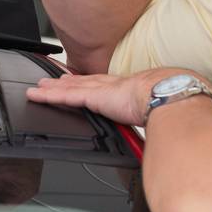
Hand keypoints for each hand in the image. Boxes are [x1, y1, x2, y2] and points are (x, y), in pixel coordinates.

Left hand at [26, 68, 203, 127]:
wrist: (170, 94)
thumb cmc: (174, 101)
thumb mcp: (164, 109)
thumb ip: (157, 118)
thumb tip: (166, 131)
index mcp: (130, 88)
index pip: (106, 84)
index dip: (93, 82)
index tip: (83, 79)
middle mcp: (113, 85)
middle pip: (85, 81)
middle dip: (68, 80)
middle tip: (53, 79)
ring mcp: (101, 89)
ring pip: (70, 88)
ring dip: (53, 87)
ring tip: (39, 86)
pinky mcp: (93, 97)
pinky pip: (65, 96)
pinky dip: (49, 96)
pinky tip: (37, 95)